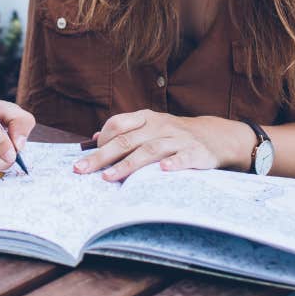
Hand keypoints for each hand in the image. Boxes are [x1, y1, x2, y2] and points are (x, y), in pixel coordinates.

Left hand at [72, 110, 251, 180]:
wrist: (213, 136)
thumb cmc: (172, 135)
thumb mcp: (148, 127)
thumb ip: (123, 131)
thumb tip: (94, 138)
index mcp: (145, 118)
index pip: (117, 124)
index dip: (101, 141)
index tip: (86, 159)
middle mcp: (159, 126)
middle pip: (126, 140)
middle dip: (102, 156)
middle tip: (81, 170)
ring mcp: (177, 138)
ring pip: (150, 150)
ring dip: (128, 164)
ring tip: (109, 177)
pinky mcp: (195, 152)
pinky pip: (183, 158)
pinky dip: (173, 164)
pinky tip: (162, 172)